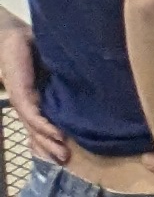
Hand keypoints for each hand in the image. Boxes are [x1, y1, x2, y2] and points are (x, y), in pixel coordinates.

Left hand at [0, 17, 66, 166]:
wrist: (12, 36)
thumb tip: (98, 84)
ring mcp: (23, 99)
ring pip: (35, 127)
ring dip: (48, 143)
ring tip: (62, 155)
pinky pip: (32, 115)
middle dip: (50, 147)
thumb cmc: (37, 46)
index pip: (44, 122)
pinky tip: (55, 137)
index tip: (68, 151)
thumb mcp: (58, 66)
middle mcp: (29, 102)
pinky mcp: (20, 94)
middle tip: (65, 161)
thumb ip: (70, 78)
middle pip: (38, 130)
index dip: (53, 138)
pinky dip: (43, 127)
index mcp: (38, 97)